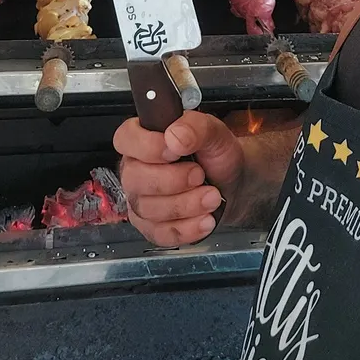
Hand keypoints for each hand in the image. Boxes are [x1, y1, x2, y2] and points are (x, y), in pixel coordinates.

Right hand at [113, 110, 244, 246]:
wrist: (233, 182)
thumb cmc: (217, 154)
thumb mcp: (214, 132)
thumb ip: (196, 126)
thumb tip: (174, 135)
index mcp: (144, 138)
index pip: (125, 139)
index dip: (147, 147)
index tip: (175, 152)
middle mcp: (136, 169)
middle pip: (135, 179)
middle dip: (173, 180)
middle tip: (200, 175)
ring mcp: (141, 199)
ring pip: (148, 209)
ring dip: (185, 205)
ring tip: (211, 196)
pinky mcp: (151, 226)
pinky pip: (159, 233)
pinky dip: (186, 228)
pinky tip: (205, 219)